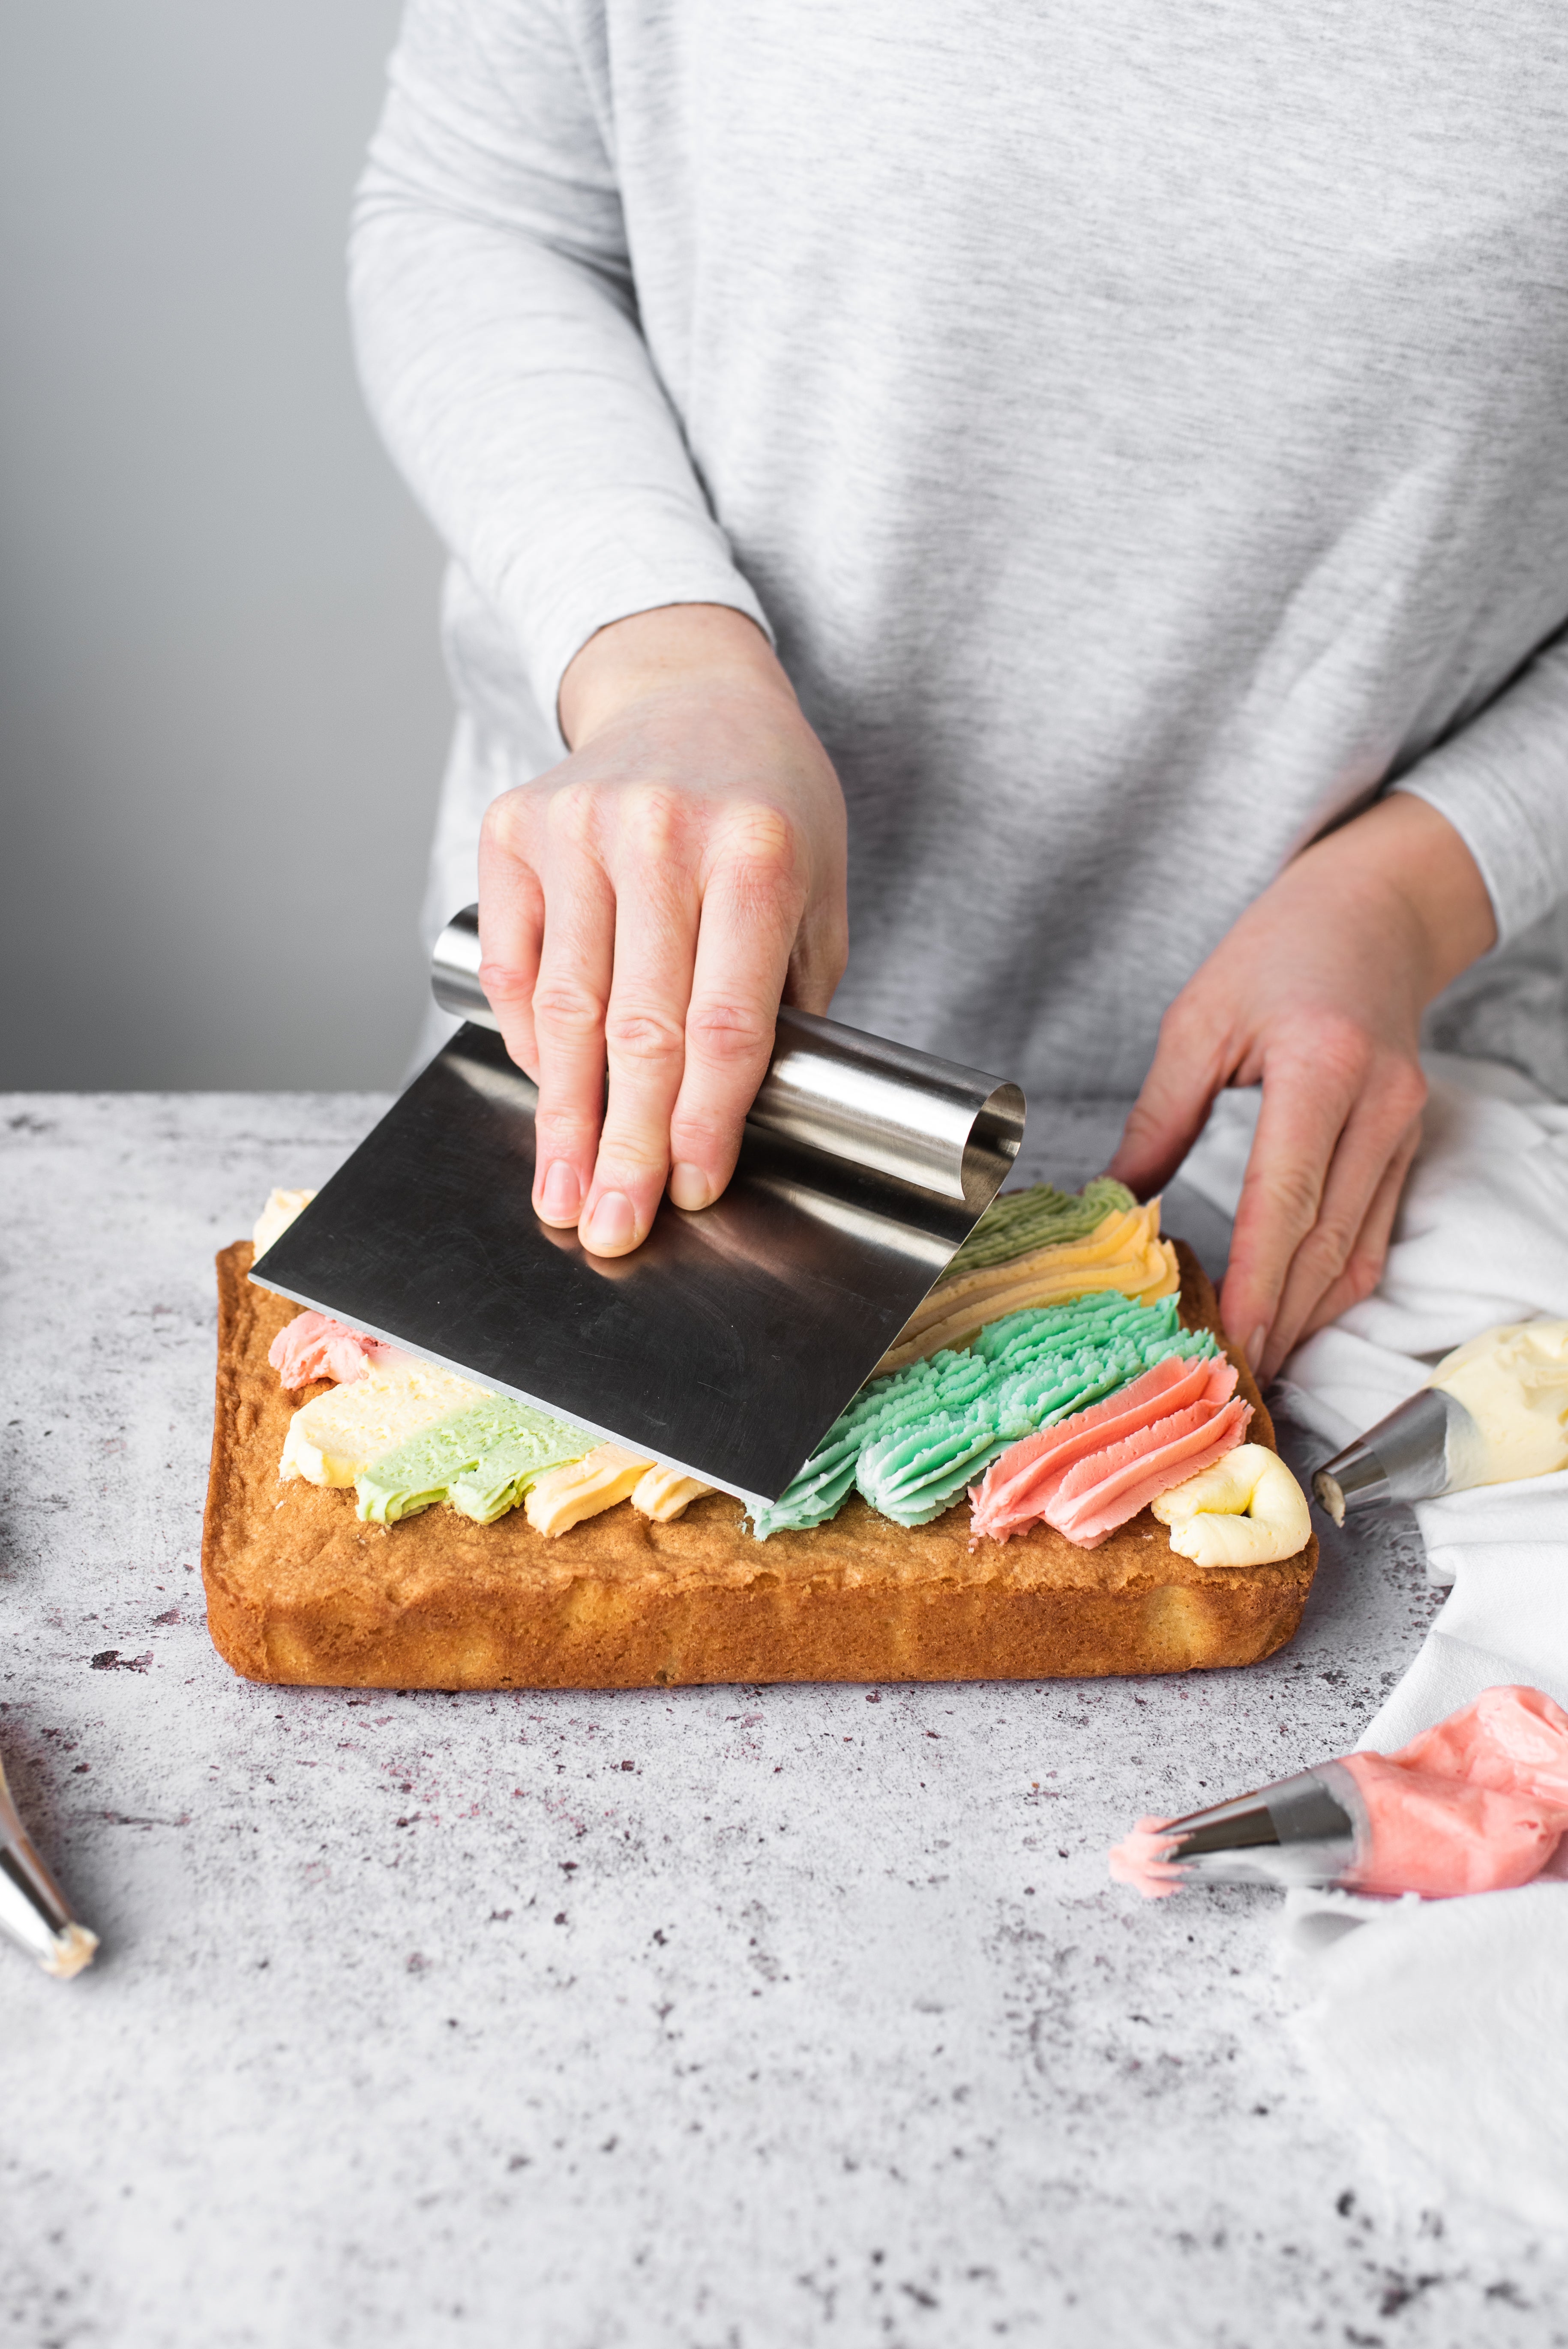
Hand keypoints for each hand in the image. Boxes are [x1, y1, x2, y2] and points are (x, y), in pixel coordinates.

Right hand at [478, 604, 847, 1255]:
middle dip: (624, 1146)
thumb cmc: (769, 808)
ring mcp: (576, 826)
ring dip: (562, 1119)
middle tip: (611, 1230)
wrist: (691, 689)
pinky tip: (550, 1094)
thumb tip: (733, 1120)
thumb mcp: (816, 893)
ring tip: (562, 1196)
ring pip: (564, 1010)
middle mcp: (659, 833)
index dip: (704, 1120)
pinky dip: (529, 1040)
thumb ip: (784, 999)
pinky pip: (513, 965)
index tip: (690, 1191)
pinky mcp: (515, 827)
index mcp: (755, 853)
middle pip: (637, 1029)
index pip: (724, 1021)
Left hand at [1108, 794, 1496, 1380]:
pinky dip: (1336, 1285)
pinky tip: (1296, 1317)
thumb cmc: (1282, 948)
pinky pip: (1376, 1234)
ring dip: (1311, 1317)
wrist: (1377, 912)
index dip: (1259, 1280)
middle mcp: (1378, 1106)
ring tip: (1258, 1364)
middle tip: (1232, 1379)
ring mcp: (1404, 1129)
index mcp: (1321, 1068)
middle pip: (1328, 1242)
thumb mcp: (1200, 1018)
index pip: (1286, 1199)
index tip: (1232, 1339)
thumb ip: (1159, 1116)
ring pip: (1361, 1251)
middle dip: (1282, 1321)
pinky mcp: (1409, 1145)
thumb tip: (1114, 1199)